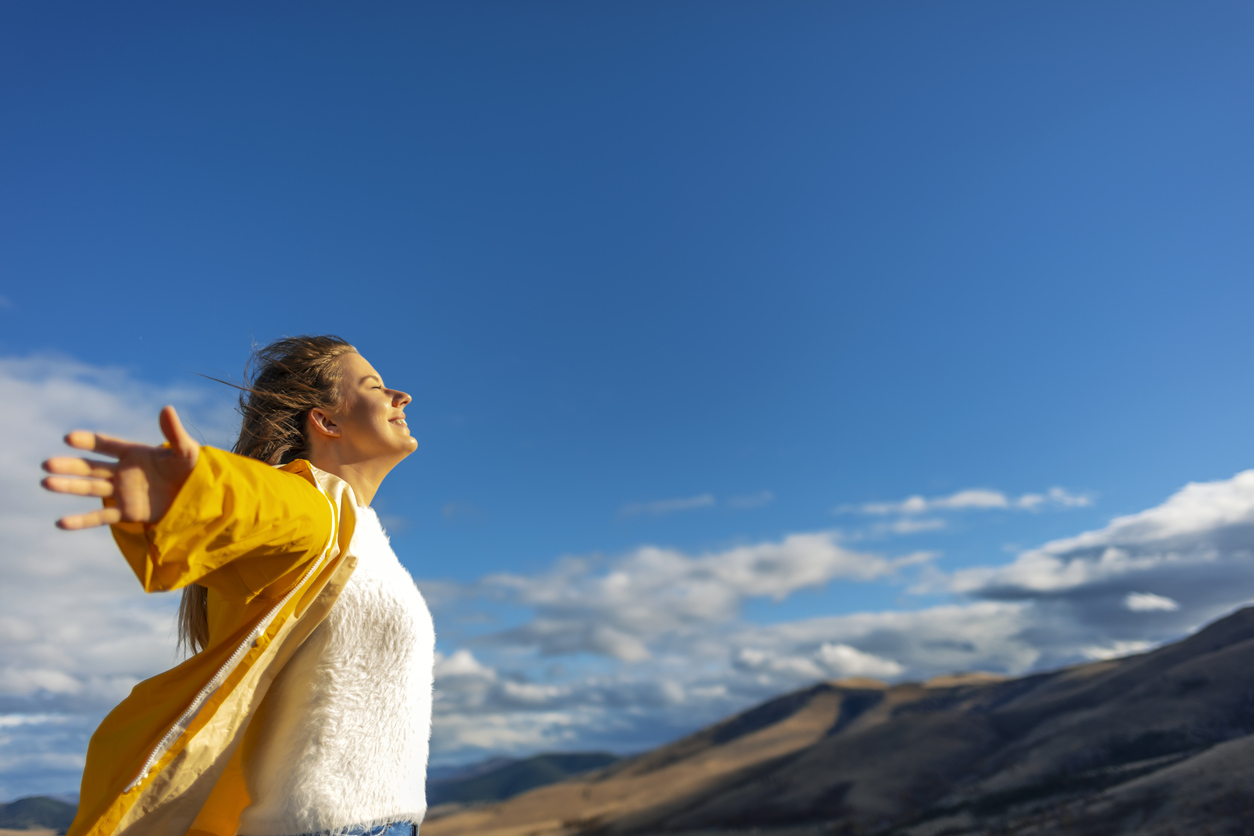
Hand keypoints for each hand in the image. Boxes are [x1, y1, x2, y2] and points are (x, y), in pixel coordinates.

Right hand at [41, 405, 200, 529]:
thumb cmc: (192, 470)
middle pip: (91, 467)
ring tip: (46, 483)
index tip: (69, 438)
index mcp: (134, 453)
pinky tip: (60, 523)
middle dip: (70, 465)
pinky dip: (81, 521)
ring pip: (91, 489)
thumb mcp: (186, 450)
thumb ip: (174, 432)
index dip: (89, 441)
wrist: (198, 496)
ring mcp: (123, 492)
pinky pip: (101, 517)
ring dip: (68, 486)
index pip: (106, 445)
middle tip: (47, 464)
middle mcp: (123, 472)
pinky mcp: (127, 512)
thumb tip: (166, 408)